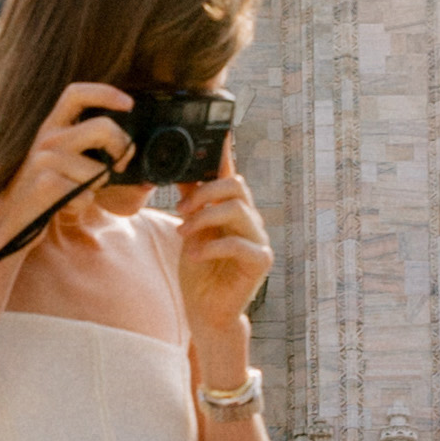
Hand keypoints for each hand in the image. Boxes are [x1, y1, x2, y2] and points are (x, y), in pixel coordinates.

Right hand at [0, 82, 136, 223]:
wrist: (8, 222)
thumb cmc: (44, 192)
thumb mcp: (61, 162)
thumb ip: (89, 150)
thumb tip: (134, 157)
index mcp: (51, 126)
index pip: (76, 93)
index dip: (106, 93)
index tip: (129, 104)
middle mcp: (47, 137)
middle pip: (103, 127)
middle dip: (122, 147)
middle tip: (121, 164)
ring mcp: (44, 160)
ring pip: (100, 169)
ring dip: (98, 186)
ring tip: (77, 191)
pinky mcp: (46, 185)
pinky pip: (87, 194)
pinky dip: (84, 204)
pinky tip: (66, 205)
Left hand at [174, 159, 271, 346]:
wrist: (206, 311)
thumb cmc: (199, 271)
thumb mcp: (189, 230)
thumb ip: (190, 203)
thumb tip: (178, 170)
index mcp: (233, 209)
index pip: (231, 173)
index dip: (226, 151)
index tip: (219, 129)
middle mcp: (250, 219)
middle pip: (236, 185)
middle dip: (204, 192)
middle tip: (180, 208)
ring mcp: (259, 239)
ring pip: (237, 209)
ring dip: (204, 219)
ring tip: (183, 233)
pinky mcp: (261, 261)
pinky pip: (240, 243)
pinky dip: (212, 246)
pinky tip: (193, 256)